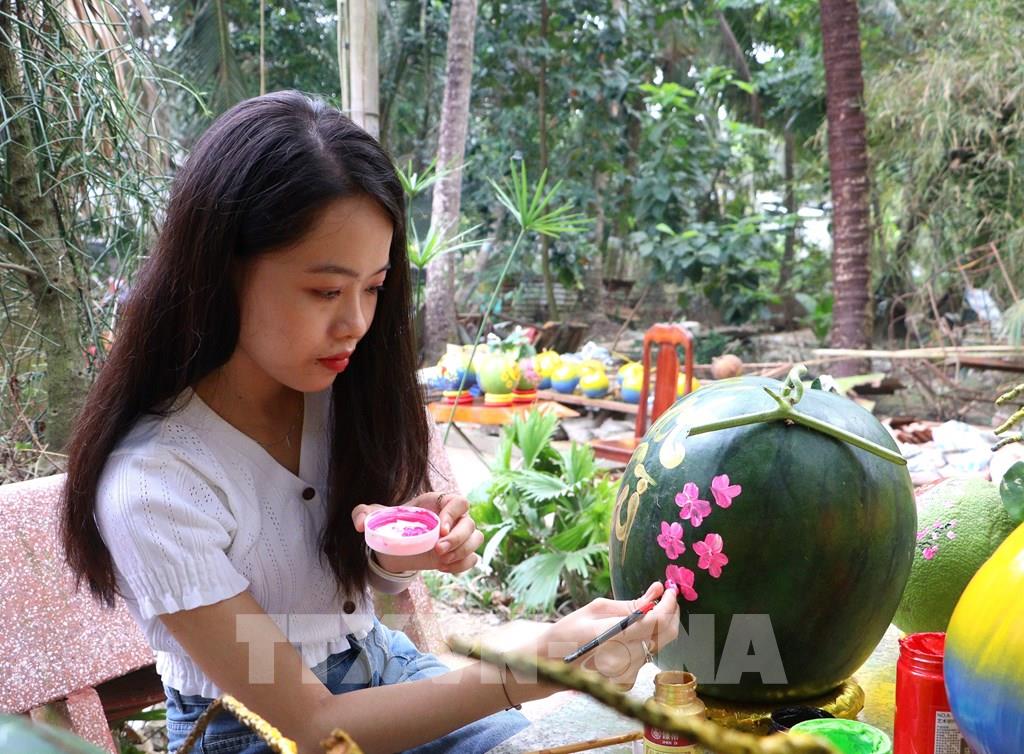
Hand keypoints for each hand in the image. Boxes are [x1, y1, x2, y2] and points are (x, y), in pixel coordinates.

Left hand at [351, 491, 482, 574]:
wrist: (396, 544)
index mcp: (439, 502)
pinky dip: (462, 565)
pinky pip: (472, 558)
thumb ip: (364, 513)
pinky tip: (444, 569)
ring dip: (463, 552)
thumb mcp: (375, 516)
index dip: (453, 514)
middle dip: (457, 539)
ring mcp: (459, 536)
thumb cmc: (391, 523)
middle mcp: (454, 518)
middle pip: (470, 524)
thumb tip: (360, 524)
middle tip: (437, 551)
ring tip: (442, 561)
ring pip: (476, 540)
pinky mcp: (459, 554)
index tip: (439, 529)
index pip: (459, 502)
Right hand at [529, 582, 679, 693]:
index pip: (655, 621)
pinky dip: (646, 641)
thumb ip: (631, 603)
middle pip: (666, 635)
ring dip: (658, 627)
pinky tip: (631, 635)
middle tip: (666, 598)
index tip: (671, 590)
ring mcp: (627, 673)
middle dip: (671, 614)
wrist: (552, 663)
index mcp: (613, 636)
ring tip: (646, 613)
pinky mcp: (628, 681)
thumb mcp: (596, 609)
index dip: (669, 604)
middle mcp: (624, 658)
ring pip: (658, 644)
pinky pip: (647, 656)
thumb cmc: (569, 631)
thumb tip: (657, 591)